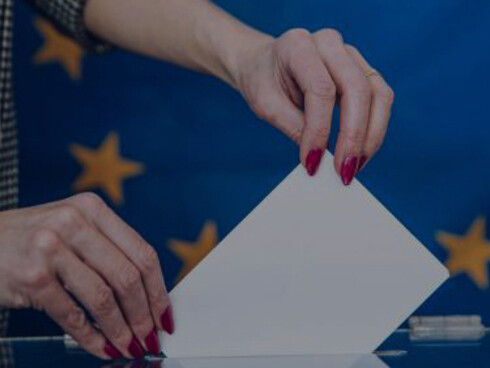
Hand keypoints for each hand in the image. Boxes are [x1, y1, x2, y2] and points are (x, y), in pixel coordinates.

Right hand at [0, 193, 173, 358]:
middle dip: (143, 314)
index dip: (158, 289)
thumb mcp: (73, 229)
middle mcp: (74, 222)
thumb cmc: (32, 239)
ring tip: (129, 346)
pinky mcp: (32, 276)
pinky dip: (91, 337)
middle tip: (149, 337)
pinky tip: (101, 346)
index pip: (142, 252)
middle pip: (128, 276)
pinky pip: (72, 315)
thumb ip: (108, 251)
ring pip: (103, 298)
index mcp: (93, 210)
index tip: (165, 313)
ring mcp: (51, 248)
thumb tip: (146, 295)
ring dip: (121, 329)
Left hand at [234, 28, 393, 183]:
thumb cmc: (262, 81)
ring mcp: (350, 55)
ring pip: (378, 94)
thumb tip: (319, 158)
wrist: (264, 64)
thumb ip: (291, 126)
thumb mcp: (264, 104)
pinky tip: (360, 152)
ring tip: (355, 166)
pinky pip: (380, 99)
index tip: (312, 162)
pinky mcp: (362, 70)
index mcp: (299, 45)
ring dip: (372, 135)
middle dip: (354, 136)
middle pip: (357, 88)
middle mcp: (329, 43)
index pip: (320, 89)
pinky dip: (374, 129)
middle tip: (344, 171)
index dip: (319, 130)